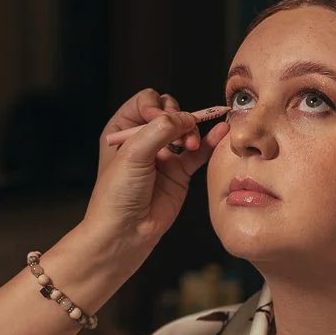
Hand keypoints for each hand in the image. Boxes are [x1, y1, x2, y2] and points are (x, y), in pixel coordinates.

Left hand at [81, 89, 227, 253]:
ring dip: (192, 131)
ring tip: (190, 144)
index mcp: (122, 130)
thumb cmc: (116, 196)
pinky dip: (210, 141)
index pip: (146, 101)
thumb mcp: (133, 154)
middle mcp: (142, 140)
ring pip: (185, 130)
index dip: (157, 107)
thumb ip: (160, 129)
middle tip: (179, 133)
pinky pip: (198, 152)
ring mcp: (162, 156)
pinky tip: (219, 132)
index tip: (159, 119)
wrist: (124, 233)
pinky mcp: (179, 173)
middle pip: (170, 112)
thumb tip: (186, 117)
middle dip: (178, 118)